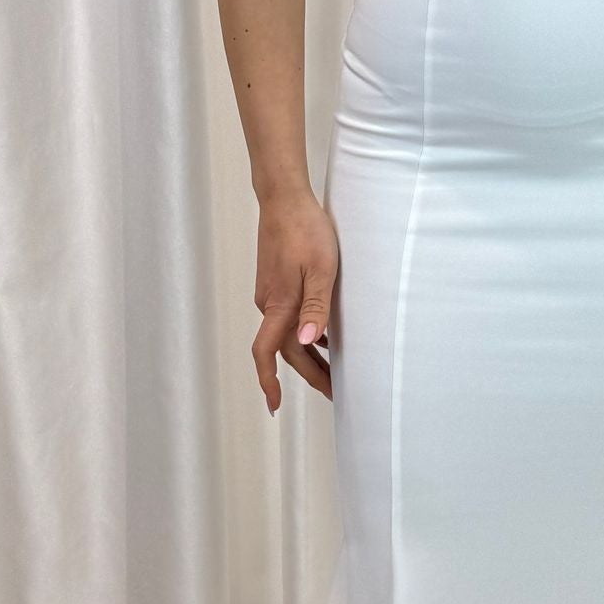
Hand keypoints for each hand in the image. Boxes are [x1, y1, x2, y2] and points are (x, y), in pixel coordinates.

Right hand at [252, 192, 338, 411]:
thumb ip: (316, 307)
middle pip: (286, 350)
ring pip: (287, 334)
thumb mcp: (322, 268)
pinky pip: (287, 318)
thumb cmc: (306, 229)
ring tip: (335, 370)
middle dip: (310, 374)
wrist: (284, 198)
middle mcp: (269, 303)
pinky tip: (324, 336)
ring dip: (309, 355)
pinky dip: (305, 334)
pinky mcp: (274, 283)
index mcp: (279, 304)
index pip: (267, 353)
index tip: (275, 405)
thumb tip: (310, 342)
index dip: (268, 382)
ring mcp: (270, 293)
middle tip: (336, 392)